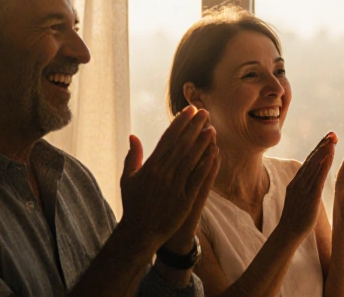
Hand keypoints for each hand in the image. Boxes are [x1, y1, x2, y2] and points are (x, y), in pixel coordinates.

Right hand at [120, 107, 219, 248]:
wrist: (140, 232)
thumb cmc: (133, 204)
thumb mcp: (128, 179)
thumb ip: (132, 156)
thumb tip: (133, 136)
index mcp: (150, 166)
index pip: (167, 139)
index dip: (179, 123)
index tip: (188, 110)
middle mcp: (163, 173)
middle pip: (182, 144)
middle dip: (194, 126)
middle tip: (204, 112)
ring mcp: (175, 185)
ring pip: (192, 158)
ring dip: (203, 142)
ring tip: (212, 128)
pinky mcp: (185, 197)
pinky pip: (198, 177)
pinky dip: (207, 163)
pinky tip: (215, 151)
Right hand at [277, 133, 335, 240]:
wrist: (288, 233)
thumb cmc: (295, 217)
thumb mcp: (298, 197)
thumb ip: (303, 187)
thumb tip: (309, 179)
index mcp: (297, 181)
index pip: (309, 161)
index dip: (318, 149)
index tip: (327, 139)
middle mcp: (299, 182)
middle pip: (312, 160)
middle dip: (322, 145)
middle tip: (332, 133)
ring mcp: (303, 188)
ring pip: (315, 166)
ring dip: (324, 151)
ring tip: (333, 140)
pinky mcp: (310, 196)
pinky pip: (318, 178)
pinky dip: (324, 166)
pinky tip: (330, 157)